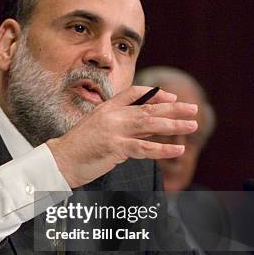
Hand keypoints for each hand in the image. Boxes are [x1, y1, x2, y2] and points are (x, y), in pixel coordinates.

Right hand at [46, 86, 197, 187]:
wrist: (60, 160)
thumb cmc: (78, 148)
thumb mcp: (99, 129)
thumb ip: (122, 125)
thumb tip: (148, 128)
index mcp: (106, 108)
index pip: (134, 93)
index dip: (155, 94)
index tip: (171, 97)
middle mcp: (111, 115)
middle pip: (148, 108)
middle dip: (173, 108)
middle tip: (193, 109)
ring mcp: (113, 130)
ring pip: (150, 124)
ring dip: (174, 125)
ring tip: (192, 125)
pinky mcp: (114, 147)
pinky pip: (145, 148)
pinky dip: (163, 149)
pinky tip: (178, 150)